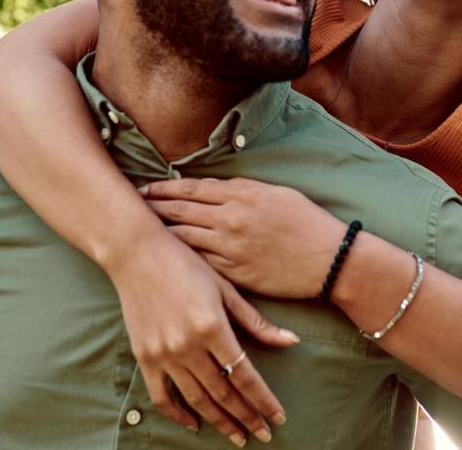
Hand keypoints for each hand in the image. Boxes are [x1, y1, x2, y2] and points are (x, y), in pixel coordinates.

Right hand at [105, 231, 296, 444]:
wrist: (136, 253)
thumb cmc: (186, 264)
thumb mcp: (225, 288)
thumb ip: (255, 321)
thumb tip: (291, 342)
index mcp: (212, 327)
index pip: (245, 374)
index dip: (263, 400)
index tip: (277, 418)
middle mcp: (187, 345)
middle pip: (223, 392)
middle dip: (246, 416)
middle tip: (262, 434)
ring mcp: (163, 353)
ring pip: (197, 399)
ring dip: (220, 421)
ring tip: (237, 435)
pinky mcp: (144, 357)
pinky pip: (162, 395)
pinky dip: (178, 414)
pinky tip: (195, 424)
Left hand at [140, 177, 349, 298]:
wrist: (329, 259)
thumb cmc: (307, 223)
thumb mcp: (276, 194)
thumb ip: (242, 189)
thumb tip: (213, 187)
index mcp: (241, 195)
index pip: (191, 189)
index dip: (165, 188)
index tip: (146, 189)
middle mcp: (231, 219)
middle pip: (180, 211)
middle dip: (153, 207)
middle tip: (131, 206)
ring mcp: (230, 248)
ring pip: (184, 237)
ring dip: (160, 233)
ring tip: (140, 232)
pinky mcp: (234, 273)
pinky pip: (199, 263)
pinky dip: (180, 258)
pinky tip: (166, 258)